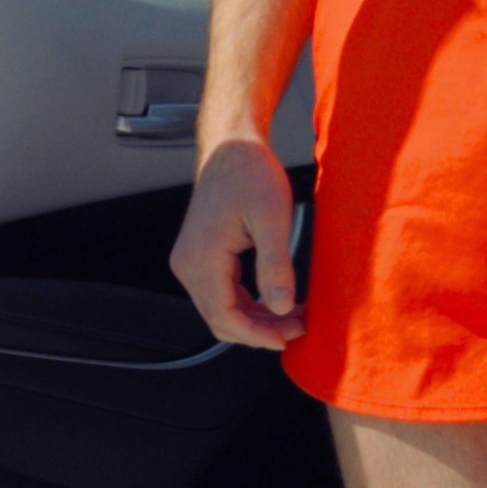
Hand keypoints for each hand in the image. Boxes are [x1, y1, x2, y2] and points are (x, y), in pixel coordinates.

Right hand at [171, 135, 305, 344]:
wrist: (233, 148)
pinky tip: (277, 302)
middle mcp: (188, 264)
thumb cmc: (250, 174)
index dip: (255, 335)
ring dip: (256, 319)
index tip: (286, 339)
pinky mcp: (201, 258)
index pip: (223, 315)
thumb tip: (280, 308)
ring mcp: (192, 262)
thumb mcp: (272, 218)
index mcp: (201, 258)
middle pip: (220, 318)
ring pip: (222, 309)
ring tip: (294, 317)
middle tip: (299, 328)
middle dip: (260, 330)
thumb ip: (275, 265)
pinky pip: (222, 293)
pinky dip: (249, 304)